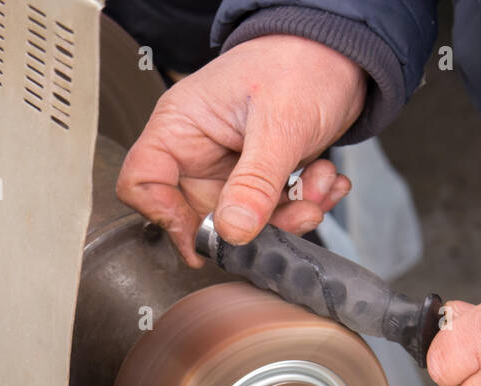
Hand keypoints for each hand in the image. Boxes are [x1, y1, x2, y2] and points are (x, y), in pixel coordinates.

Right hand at [116, 36, 368, 265]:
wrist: (339, 55)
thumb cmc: (298, 63)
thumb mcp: (279, 124)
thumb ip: (255, 182)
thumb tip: (232, 231)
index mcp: (181, 127)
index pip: (141, 183)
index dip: (166, 216)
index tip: (210, 235)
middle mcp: (198, 152)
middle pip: (200, 217)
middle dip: (253, 224)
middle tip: (294, 211)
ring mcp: (228, 169)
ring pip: (244, 222)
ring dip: (288, 214)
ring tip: (318, 186)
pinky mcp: (258, 180)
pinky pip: (272, 213)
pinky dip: (303, 204)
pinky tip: (324, 182)